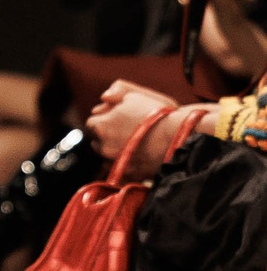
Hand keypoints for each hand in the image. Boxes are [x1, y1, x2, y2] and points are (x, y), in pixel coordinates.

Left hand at [85, 77, 205, 171]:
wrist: (178, 136)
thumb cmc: (156, 113)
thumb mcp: (133, 95)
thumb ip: (114, 94)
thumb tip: (103, 98)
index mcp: (100, 126)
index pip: (91, 124)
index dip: (103, 120)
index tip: (115, 119)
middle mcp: (103, 147)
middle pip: (97, 142)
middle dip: (106, 136)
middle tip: (125, 131)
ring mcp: (116, 163)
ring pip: (107, 158)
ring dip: (114, 152)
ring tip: (134, 144)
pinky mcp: (129, 176)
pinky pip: (121, 172)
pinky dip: (126, 165)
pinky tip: (139, 157)